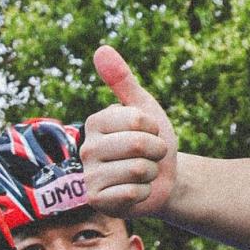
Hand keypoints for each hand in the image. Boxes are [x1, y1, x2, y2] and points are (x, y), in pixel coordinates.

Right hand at [81, 46, 177, 216]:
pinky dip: (142, 193)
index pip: (138, 119)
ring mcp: (88, 176)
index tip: (150, 132)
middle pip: (138, 145)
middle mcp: (86, 148)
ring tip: (142, 173)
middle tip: (150, 155)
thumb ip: (123, 80)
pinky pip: (130, 192)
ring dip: (150, 173)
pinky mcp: (96, 200)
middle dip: (156, 151)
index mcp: (96, 122)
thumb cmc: (153, 141)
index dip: (154, 128)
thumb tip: (101, 49)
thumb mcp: (144, 107)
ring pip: (137, 170)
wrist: (162, 178)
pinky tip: (135, 192)